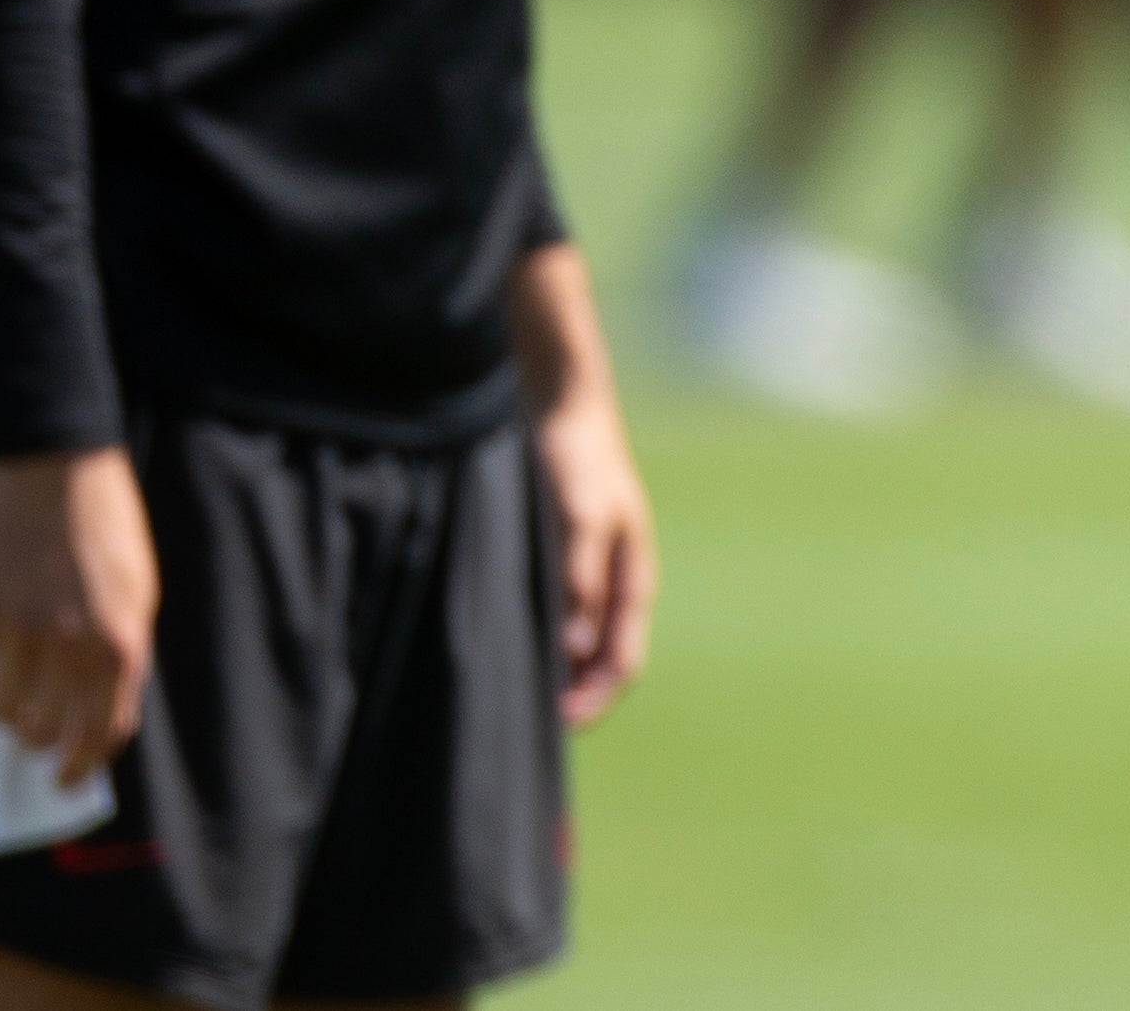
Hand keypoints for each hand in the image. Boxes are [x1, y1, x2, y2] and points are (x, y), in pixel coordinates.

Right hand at [0, 448, 157, 783]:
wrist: (59, 467)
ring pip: (2, 708)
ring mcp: (25, 624)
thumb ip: (123, 652)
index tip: (66, 780)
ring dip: (5, 712)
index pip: (104, 727)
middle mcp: (75, 640)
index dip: (82, 764)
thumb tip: (103, 711)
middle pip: (45, 727)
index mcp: (123, 638)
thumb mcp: (138, 591)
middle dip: (38, 740)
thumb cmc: (107, 529)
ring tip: (10, 697)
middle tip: (33, 733)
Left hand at [537, 389, 656, 727]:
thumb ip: (578, 577)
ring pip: (573, 645)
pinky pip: (549, 619)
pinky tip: (497, 650)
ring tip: (508, 698)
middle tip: (523, 726)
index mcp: (632, 580)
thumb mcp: (579, 513)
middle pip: (598, 663)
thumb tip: (576, 648)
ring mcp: (585, 575)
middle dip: (570, 697)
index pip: (622, 662)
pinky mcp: (556, 561)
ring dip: (550, 673)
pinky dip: (533, 643)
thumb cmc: (577, 456)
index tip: (555, 727)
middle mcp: (611, 586)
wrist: (561, 403)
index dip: (593, 700)